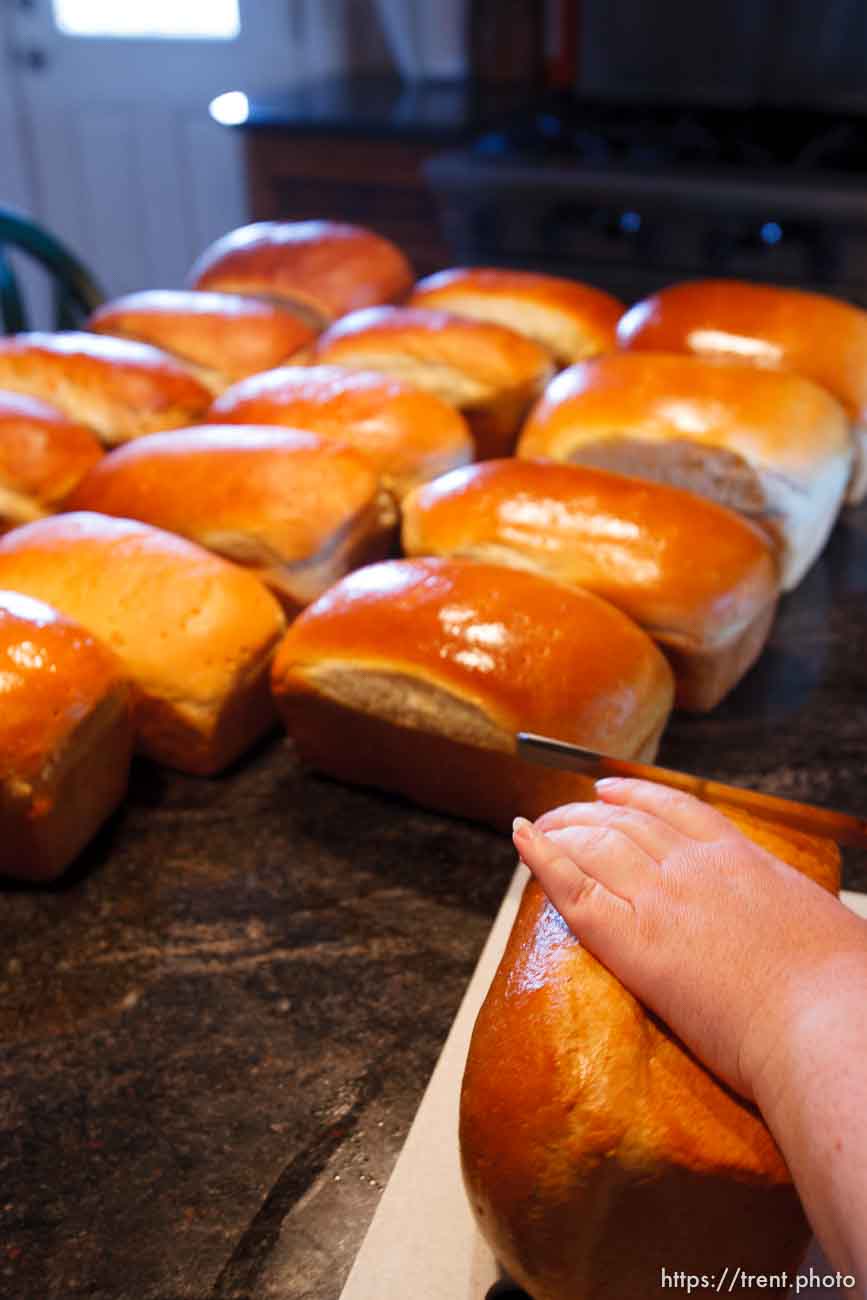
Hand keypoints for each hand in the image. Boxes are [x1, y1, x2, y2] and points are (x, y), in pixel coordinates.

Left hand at [513, 779, 866, 1100]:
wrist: (824, 1021)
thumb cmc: (842, 987)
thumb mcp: (824, 924)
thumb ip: (791, 910)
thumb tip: (795, 921)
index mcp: (742, 858)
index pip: (676, 809)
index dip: (636, 795)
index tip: (611, 789)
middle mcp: (694, 866)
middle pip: (626, 822)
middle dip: (588, 812)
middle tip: (564, 813)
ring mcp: (660, 898)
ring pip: (595, 844)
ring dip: (561, 828)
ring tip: (539, 826)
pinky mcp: (632, 941)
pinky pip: (572, 886)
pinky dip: (540, 856)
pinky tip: (520, 837)